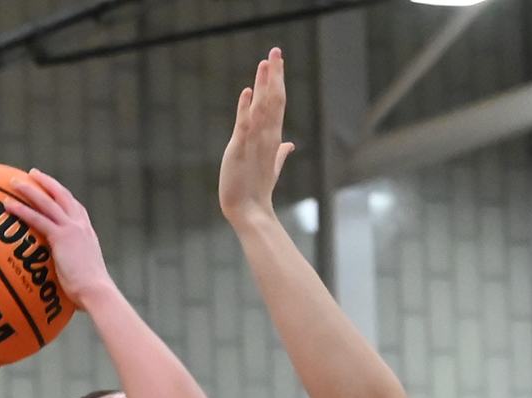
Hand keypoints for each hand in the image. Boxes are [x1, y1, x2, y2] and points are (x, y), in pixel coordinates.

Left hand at [0, 170, 113, 310]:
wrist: (96, 291)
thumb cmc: (90, 292)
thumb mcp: (83, 274)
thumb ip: (73, 267)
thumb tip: (64, 277)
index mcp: (87, 233)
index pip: (75, 207)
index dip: (63, 196)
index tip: (53, 189)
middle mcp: (81, 226)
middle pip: (62, 195)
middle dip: (47, 182)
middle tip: (32, 173)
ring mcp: (72, 229)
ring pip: (47, 202)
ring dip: (29, 190)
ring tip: (13, 182)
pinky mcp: (61, 237)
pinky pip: (37, 219)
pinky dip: (22, 210)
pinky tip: (8, 206)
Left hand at [219, 50, 296, 226]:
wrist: (249, 212)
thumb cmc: (257, 191)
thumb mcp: (271, 168)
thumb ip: (280, 153)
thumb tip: (290, 144)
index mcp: (272, 138)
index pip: (277, 104)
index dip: (277, 81)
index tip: (277, 61)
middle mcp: (267, 137)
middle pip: (274, 100)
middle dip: (274, 75)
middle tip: (276, 50)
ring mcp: (255, 143)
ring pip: (262, 108)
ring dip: (263, 86)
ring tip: (266, 63)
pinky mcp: (241, 150)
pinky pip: (245, 126)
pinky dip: (246, 109)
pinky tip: (247, 93)